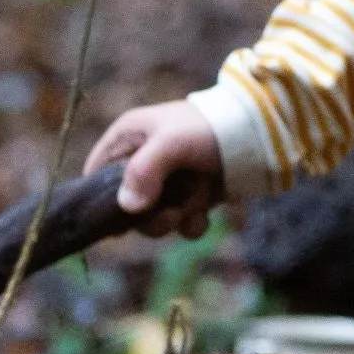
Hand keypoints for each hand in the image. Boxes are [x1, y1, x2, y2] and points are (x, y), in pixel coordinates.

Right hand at [84, 101, 223, 238]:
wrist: (259, 134)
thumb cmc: (209, 129)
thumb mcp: (172, 142)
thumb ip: (144, 171)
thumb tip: (127, 208)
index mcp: (127, 139)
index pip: (94, 176)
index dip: (102, 200)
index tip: (121, 216)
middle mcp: (142, 161)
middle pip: (124, 207)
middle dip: (150, 216)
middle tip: (170, 211)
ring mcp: (167, 182)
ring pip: (153, 219)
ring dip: (175, 218)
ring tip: (196, 201)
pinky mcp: (190, 197)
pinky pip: (180, 224)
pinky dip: (192, 223)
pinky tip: (205, 213)